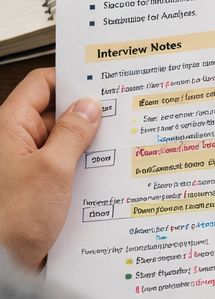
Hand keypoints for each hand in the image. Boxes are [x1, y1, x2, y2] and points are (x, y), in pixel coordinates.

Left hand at [0, 68, 100, 270]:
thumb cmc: (8, 220)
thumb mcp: (51, 169)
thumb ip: (72, 133)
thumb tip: (89, 107)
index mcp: (9, 128)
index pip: (41, 84)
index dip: (71, 77)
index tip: (102, 80)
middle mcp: (15, 145)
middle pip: (56, 113)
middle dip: (89, 114)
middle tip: (121, 114)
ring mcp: (27, 169)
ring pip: (64, 144)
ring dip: (90, 146)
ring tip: (119, 147)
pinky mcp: (38, 192)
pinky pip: (65, 170)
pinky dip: (85, 170)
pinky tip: (106, 176)